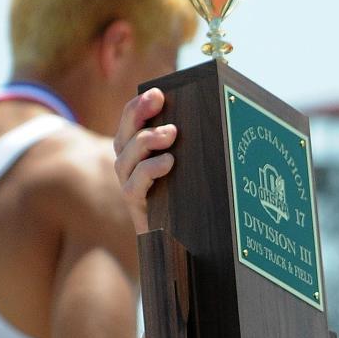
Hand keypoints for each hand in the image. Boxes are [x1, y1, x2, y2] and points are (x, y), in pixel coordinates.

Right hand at [113, 87, 177, 233]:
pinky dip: (150, 170)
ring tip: (171, 133)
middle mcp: (129, 169)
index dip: (138, 106)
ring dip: (147, 140)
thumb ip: (190, 148)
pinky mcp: (137, 208)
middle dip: (138, 113)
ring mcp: (130, 188)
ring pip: (126, 157)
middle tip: (159, 100)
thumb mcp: (190, 169)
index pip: (129, 123)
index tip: (156, 92)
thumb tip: (214, 117)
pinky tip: (168, 162)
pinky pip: (134, 186)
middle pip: (124, 135)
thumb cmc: (191, 201)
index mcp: (138, 154)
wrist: (186, 245)